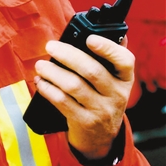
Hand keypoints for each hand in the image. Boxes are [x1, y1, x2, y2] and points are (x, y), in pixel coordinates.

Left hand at [34, 34, 134, 159]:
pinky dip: (48, 89)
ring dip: (53, 72)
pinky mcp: (85, 122)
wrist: (102, 137)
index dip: (107, 48)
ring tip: (40, 65)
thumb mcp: (112, 80)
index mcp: (125, 78)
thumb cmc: (102, 96)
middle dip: (67, 55)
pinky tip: (41, 81)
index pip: (124, 60)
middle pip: (91, 70)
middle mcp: (117, 95)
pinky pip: (62, 102)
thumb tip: (98, 29)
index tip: (89, 38)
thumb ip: (107, 56)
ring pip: (74, 86)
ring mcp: (102, 111)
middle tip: (50, 46)